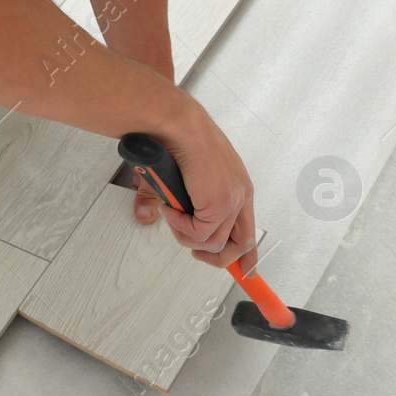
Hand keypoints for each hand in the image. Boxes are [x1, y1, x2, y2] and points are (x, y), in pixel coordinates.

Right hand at [153, 103, 258, 275]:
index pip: (249, 230)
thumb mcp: (176, 178)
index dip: (248, 256)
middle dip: (216, 258)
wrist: (176, 124)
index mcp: (237, 187)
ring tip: (172, 214)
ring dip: (186, 236)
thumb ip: (166, 202)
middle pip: (240, 245)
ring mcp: (231, 200)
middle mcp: (239, 194)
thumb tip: (146, 217)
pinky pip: (198, 234)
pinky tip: (171, 207)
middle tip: (195, 252)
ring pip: (213, 243)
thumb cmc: (178, 139)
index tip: (247, 271)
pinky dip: (179, 226)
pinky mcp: (218, 203)